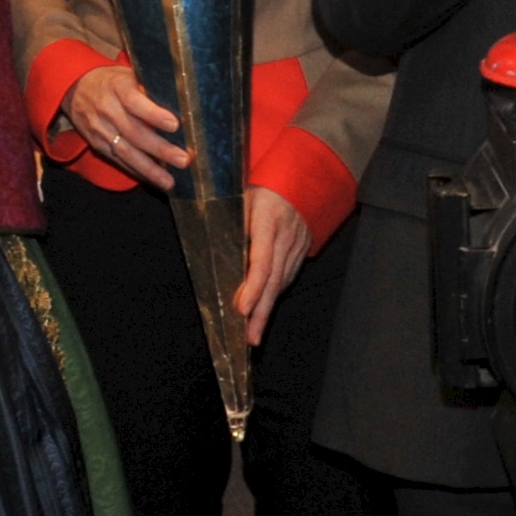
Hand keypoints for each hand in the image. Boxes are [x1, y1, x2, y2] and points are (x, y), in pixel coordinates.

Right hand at [66, 62, 188, 188]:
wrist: (76, 88)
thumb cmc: (113, 81)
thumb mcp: (128, 74)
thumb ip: (149, 86)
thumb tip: (180, 101)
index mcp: (117, 87)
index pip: (134, 101)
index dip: (153, 114)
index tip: (175, 125)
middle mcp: (107, 109)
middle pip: (134, 132)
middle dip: (160, 148)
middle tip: (183, 159)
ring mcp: (100, 129)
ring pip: (125, 151)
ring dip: (149, 169)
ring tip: (169, 181)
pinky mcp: (97, 144)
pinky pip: (118, 160)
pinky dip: (137, 171)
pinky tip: (153, 179)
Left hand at [235, 187, 306, 345]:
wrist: (300, 177)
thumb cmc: (262, 189)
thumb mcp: (241, 197)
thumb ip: (230, 221)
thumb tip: (213, 246)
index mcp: (268, 221)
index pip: (261, 261)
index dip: (252, 287)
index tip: (241, 308)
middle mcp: (285, 237)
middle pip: (273, 280)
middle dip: (260, 312)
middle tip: (249, 338)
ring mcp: (297, 245)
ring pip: (282, 282)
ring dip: (267, 309)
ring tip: (253, 333)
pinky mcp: (302, 250)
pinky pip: (287, 277)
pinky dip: (275, 295)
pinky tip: (264, 310)